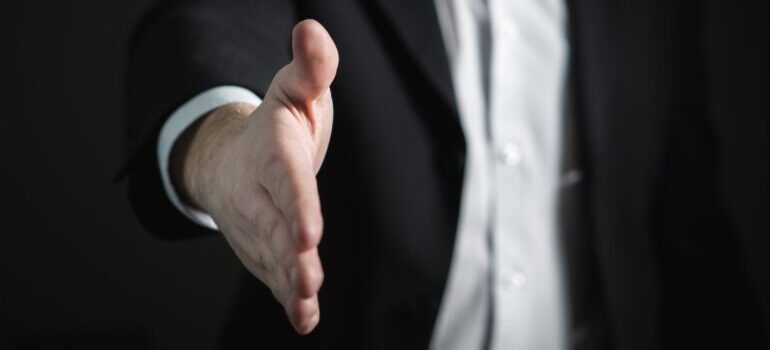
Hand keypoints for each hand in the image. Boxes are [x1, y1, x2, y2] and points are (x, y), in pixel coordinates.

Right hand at [171, 19, 337, 333]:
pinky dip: (287, 298)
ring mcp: (258, 225)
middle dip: (290, 254)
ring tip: (304, 302)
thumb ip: (310, 67)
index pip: (286, 180)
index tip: (309, 231)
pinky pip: (272, 274)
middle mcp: (259, 194)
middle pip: (275, 226)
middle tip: (308, 278)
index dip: (297, 205)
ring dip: (288, 282)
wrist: (231, 158)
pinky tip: (304, 319)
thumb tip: (313, 30)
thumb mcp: (294, 89)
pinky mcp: (263, 248)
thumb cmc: (275, 124)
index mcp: (272, 153)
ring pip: (272, 257)